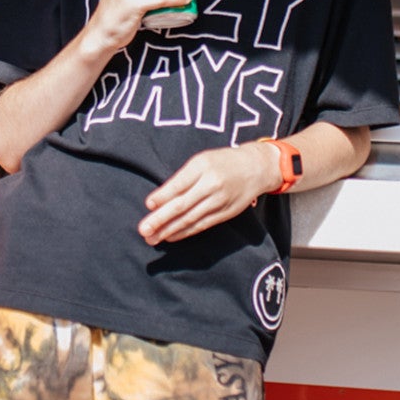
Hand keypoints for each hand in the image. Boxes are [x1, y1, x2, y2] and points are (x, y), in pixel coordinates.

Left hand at [139, 143, 275, 245]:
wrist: (256, 168)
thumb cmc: (222, 162)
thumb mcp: (202, 161)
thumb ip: (183, 178)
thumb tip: (158, 201)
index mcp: (203, 166)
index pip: (179, 183)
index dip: (163, 196)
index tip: (148, 205)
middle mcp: (212, 184)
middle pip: (182, 205)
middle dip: (160, 219)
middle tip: (143, 230)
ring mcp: (219, 201)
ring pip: (190, 218)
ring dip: (168, 230)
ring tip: (151, 238)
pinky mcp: (225, 213)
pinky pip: (201, 225)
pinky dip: (184, 232)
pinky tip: (170, 237)